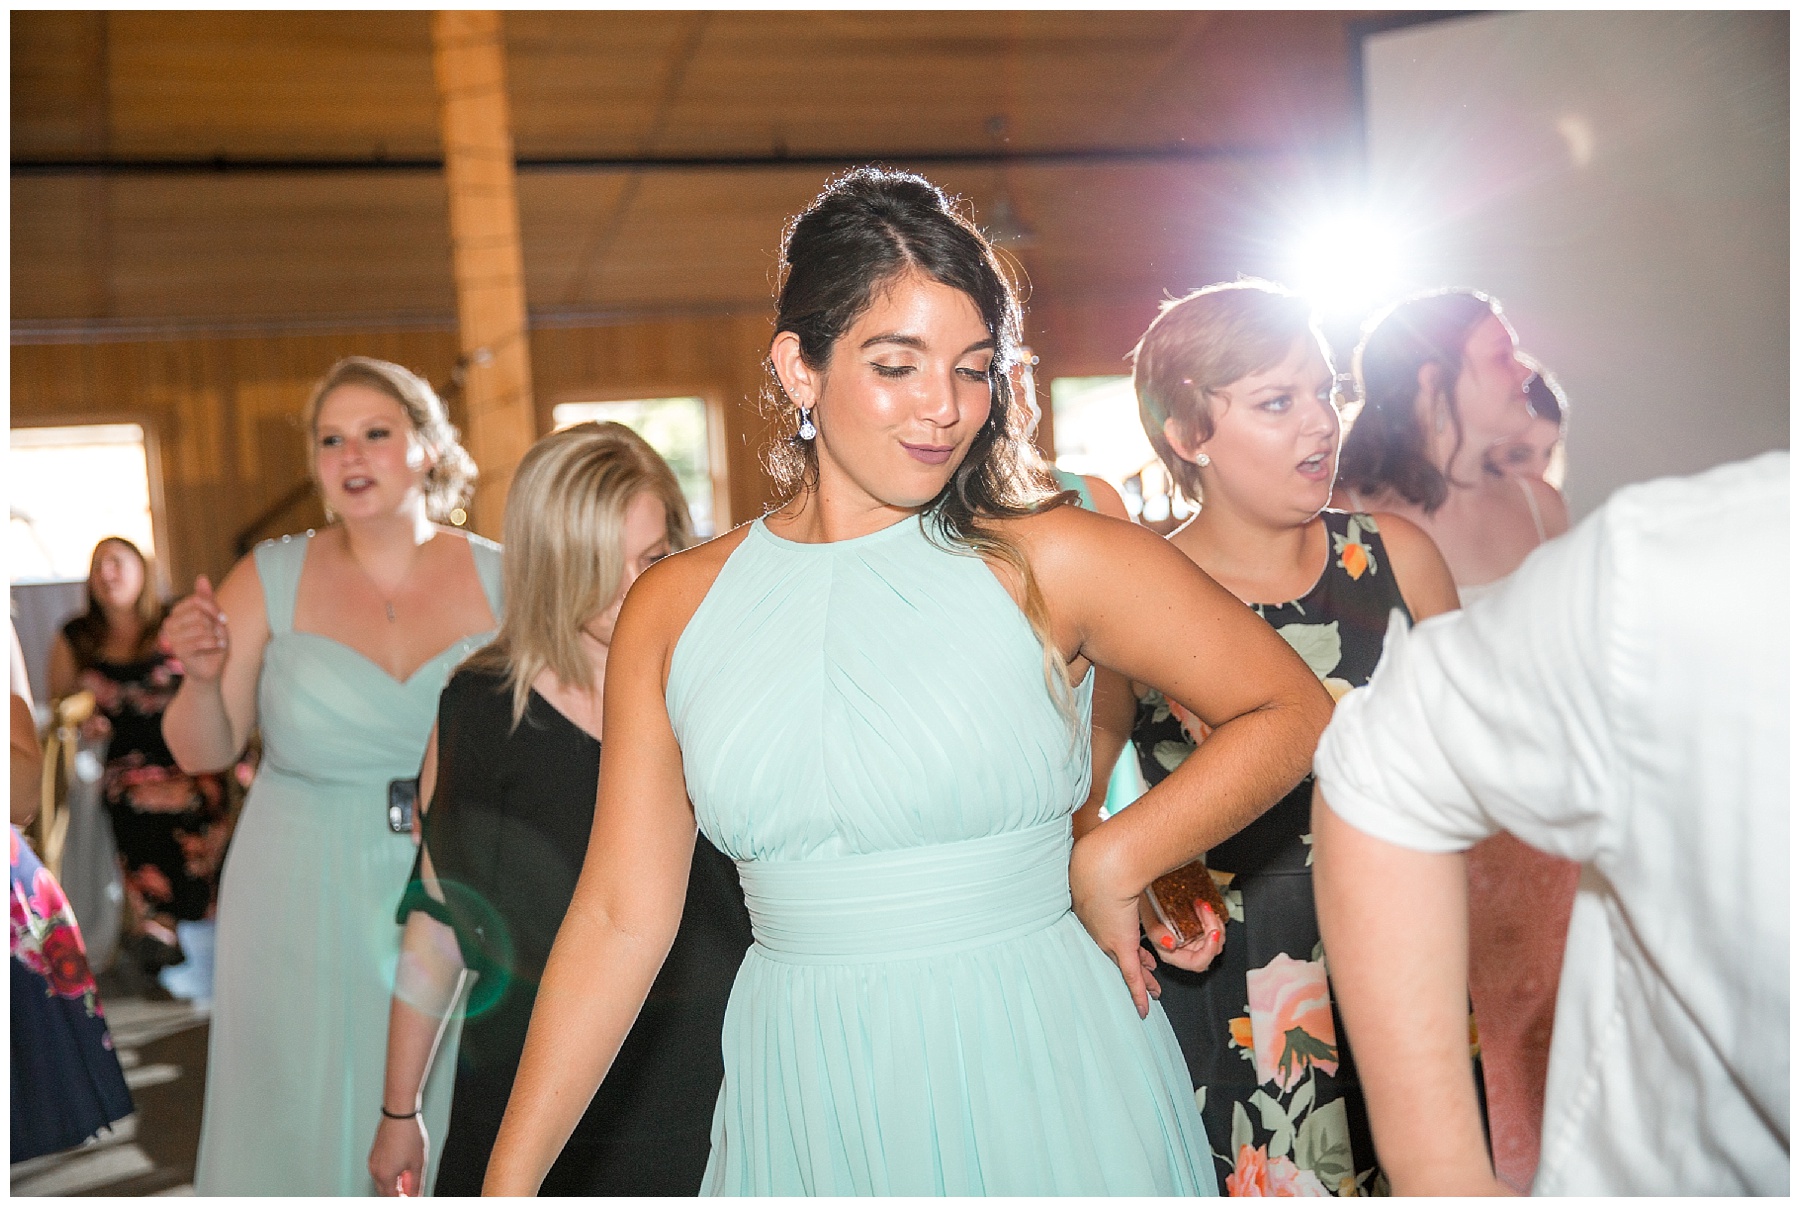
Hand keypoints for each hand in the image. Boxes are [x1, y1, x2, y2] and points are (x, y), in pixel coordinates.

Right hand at [162, 576, 228, 683]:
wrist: (210, 669)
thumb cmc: (212, 642)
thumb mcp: (214, 618)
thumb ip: (207, 599)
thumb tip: (202, 577)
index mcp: (176, 613)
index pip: (196, 600)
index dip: (214, 608)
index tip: (222, 619)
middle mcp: (170, 624)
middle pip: (199, 613)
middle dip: (215, 624)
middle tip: (218, 634)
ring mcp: (172, 638)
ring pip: (201, 626)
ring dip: (216, 635)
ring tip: (216, 642)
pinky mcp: (178, 651)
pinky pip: (200, 641)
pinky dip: (215, 643)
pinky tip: (217, 647)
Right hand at [368, 1113, 427, 1196]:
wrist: (400, 1114)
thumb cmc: (409, 1135)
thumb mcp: (418, 1163)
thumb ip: (417, 1183)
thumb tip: (416, 1195)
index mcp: (385, 1176)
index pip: (392, 1197)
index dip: (403, 1199)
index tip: (412, 1196)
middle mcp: (375, 1170)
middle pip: (385, 1191)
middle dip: (397, 1192)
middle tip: (411, 1187)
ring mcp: (373, 1161)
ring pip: (382, 1181)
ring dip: (394, 1182)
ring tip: (408, 1172)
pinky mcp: (374, 1154)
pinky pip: (380, 1170)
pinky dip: (389, 1172)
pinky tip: (402, 1164)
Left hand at [1070, 835, 1160, 1018]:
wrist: (1102, 864)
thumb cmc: (1100, 851)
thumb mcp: (1102, 851)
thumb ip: (1107, 841)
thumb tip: (1108, 822)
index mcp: (1089, 905)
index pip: (1103, 928)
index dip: (1115, 937)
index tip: (1124, 942)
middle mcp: (1095, 926)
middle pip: (1112, 952)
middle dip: (1131, 963)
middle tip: (1145, 973)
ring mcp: (1107, 938)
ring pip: (1125, 966)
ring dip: (1142, 980)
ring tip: (1153, 990)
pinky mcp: (1121, 946)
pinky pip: (1131, 976)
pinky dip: (1138, 993)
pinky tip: (1145, 1009)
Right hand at [1141, 894, 1225, 973]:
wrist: (1148, 896)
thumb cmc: (1147, 908)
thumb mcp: (1148, 918)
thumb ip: (1156, 933)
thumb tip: (1170, 944)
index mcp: (1173, 955)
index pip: (1197, 963)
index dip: (1209, 951)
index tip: (1213, 932)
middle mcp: (1185, 951)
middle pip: (1211, 949)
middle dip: (1213, 927)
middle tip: (1205, 908)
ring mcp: (1194, 942)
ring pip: (1216, 940)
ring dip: (1213, 921)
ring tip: (1203, 905)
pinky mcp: (1199, 932)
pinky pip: (1213, 930)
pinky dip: (1213, 919)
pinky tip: (1204, 908)